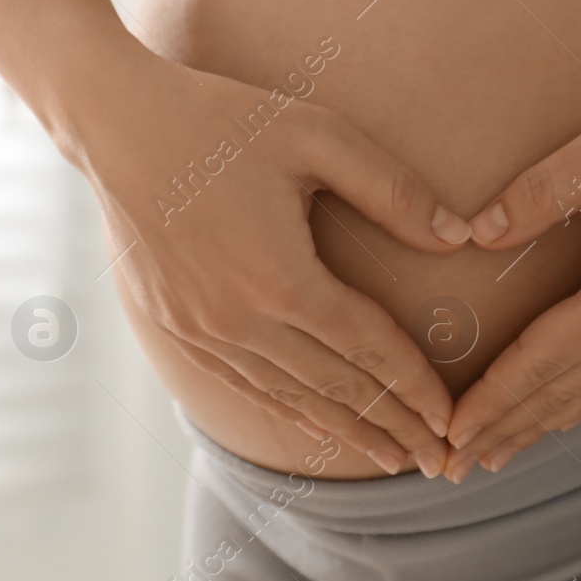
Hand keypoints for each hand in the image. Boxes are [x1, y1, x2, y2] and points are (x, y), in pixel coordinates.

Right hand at [78, 51, 473, 476]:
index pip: (368, 349)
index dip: (416, 388)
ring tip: (389, 455)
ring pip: (288, 397)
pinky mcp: (174, 327)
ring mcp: (202, 330)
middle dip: (392, 426)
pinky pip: (243, 384)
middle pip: (334, 388)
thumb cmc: (224, 120)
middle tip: (437, 460)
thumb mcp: (319, 137)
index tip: (451, 419)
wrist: (119, 125)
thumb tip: (460, 236)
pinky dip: (287, 410)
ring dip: (344, 429)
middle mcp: (239, 321)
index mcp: (281, 280)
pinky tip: (315, 423)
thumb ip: (393, 190)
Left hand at [441, 73, 580, 482]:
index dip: (495, 398)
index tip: (451, 431)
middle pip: (570, 392)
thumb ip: (548, 187)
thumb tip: (480, 231)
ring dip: (547, 424)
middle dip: (508, 427)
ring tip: (498, 452)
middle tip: (452, 462)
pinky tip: (568, 414)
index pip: (548, 358)